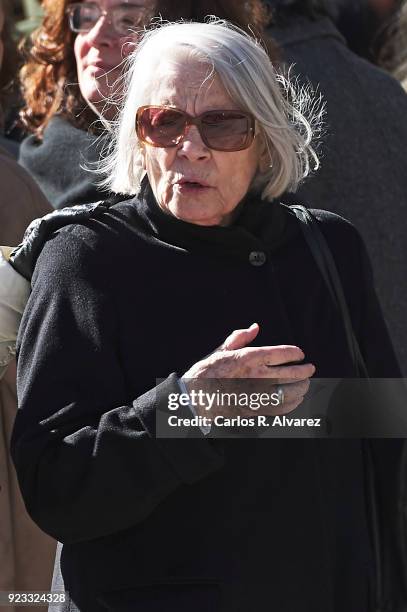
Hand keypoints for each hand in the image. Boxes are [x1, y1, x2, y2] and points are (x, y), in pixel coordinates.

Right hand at [182, 323, 314, 416]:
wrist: (196, 397)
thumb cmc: (208, 371)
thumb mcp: (223, 350)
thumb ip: (241, 337)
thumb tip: (255, 327)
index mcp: (250, 358)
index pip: (283, 353)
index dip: (296, 353)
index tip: (300, 354)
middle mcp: (257, 376)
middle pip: (292, 374)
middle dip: (305, 371)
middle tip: (310, 368)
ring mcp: (258, 395)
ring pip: (290, 392)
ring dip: (302, 388)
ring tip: (305, 383)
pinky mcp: (256, 410)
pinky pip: (281, 408)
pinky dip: (292, 404)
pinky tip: (296, 399)